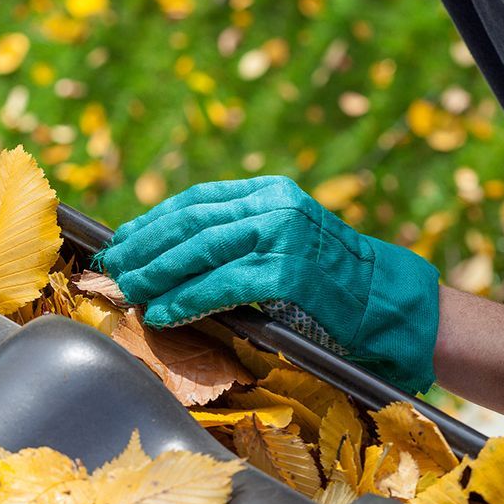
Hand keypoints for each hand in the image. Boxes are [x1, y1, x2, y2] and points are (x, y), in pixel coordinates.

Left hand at [97, 176, 440, 393]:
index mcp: (270, 191)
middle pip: (190, 222)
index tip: (122, 240)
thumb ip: (239, 236)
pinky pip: (222, 285)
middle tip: (113, 268)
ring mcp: (283, 236)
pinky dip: (187, 300)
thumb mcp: (286, 239)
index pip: (195, 200)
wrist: (391, 303)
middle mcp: (274, 205)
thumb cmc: (333, 280)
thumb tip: (172, 253)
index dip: (152, 221)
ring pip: (200, 251)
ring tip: (129, 290)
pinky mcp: (289, 273)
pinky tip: (164, 312)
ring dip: (157, 274)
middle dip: (144, 247)